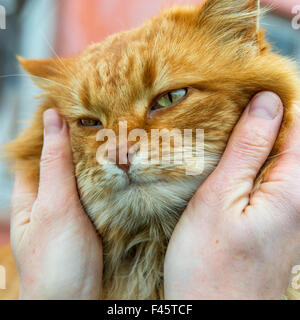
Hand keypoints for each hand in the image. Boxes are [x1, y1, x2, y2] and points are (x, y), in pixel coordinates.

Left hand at [10, 109, 102, 299]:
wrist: (78, 301)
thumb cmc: (56, 260)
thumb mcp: (53, 206)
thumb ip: (55, 163)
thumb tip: (52, 118)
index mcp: (32, 192)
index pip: (41, 147)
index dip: (54, 125)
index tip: (75, 102)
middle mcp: (53, 197)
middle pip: (66, 159)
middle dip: (81, 139)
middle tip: (104, 114)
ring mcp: (75, 207)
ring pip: (85, 174)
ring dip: (97, 156)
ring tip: (117, 132)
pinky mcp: (94, 217)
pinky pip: (99, 190)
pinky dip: (108, 175)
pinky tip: (123, 164)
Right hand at [164, 92, 299, 298]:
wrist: (215, 312)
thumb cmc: (210, 262)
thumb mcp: (220, 197)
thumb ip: (248, 149)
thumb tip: (267, 102)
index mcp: (294, 187)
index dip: (275, 99)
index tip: (244, 87)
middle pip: (293, 139)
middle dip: (263, 118)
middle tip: (225, 109)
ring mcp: (294, 210)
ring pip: (281, 157)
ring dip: (255, 140)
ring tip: (222, 132)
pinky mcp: (280, 220)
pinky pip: (274, 176)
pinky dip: (253, 161)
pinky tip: (228, 162)